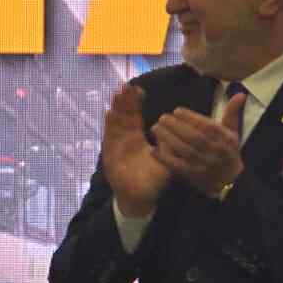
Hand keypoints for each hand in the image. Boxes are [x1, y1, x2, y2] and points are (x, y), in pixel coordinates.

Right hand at [101, 83, 172, 215]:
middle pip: (122, 116)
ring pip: (114, 123)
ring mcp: (116, 145)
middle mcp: (124, 139)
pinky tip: (110, 113)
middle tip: (126, 85)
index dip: (135, 104)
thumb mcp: (165, 160)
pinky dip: (109, 125)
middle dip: (124, 101)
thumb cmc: (153, 180)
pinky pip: (109, 137)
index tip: (139, 89)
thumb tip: (174, 131)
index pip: (135, 117)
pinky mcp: (110, 154)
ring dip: (116, 108)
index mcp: (136, 138)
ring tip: (118, 94)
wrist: (140, 197)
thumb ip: (169, 146)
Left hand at [149, 93, 244, 196]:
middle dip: (177, 126)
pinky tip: (153, 149)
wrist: (230, 182)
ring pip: (185, 150)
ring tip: (155, 128)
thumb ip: (232, 112)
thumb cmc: (228, 152)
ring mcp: (204, 165)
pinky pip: (177, 166)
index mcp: (226, 140)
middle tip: (162, 117)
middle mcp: (216, 152)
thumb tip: (241, 93)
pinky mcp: (193, 176)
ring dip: (168, 139)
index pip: (208, 127)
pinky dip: (165, 158)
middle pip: (195, 138)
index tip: (176, 110)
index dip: (192, 118)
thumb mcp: (233, 133)